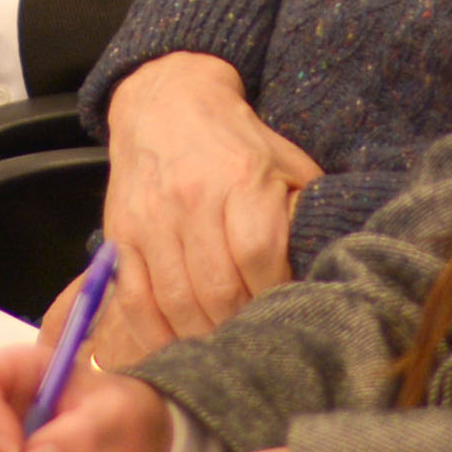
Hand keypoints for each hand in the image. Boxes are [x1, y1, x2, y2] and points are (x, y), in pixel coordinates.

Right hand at [96, 56, 318, 361]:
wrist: (166, 103)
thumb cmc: (236, 142)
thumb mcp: (285, 161)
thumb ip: (304, 213)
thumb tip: (329, 266)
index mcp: (242, 178)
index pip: (258, 253)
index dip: (273, 292)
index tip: (284, 310)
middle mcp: (192, 199)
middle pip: (217, 289)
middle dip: (240, 325)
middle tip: (254, 340)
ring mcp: (152, 220)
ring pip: (176, 303)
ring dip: (202, 337)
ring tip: (221, 348)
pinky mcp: (121, 236)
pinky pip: (134, 301)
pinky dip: (154, 333)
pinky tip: (175, 346)